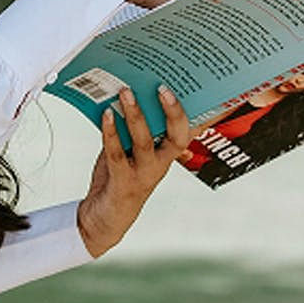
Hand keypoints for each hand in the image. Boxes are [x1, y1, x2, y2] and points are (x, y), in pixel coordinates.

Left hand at [76, 86, 191, 257]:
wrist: (104, 215)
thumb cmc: (119, 176)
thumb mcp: (131, 151)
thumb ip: (134, 128)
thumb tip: (128, 93)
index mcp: (168, 155)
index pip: (190, 132)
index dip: (197, 113)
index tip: (199, 89)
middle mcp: (161, 164)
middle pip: (176, 136)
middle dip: (172, 112)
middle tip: (162, 88)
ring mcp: (143, 174)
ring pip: (144, 141)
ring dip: (135, 115)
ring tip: (126, 93)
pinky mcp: (123, 181)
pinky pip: (117, 153)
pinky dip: (111, 132)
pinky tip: (106, 115)